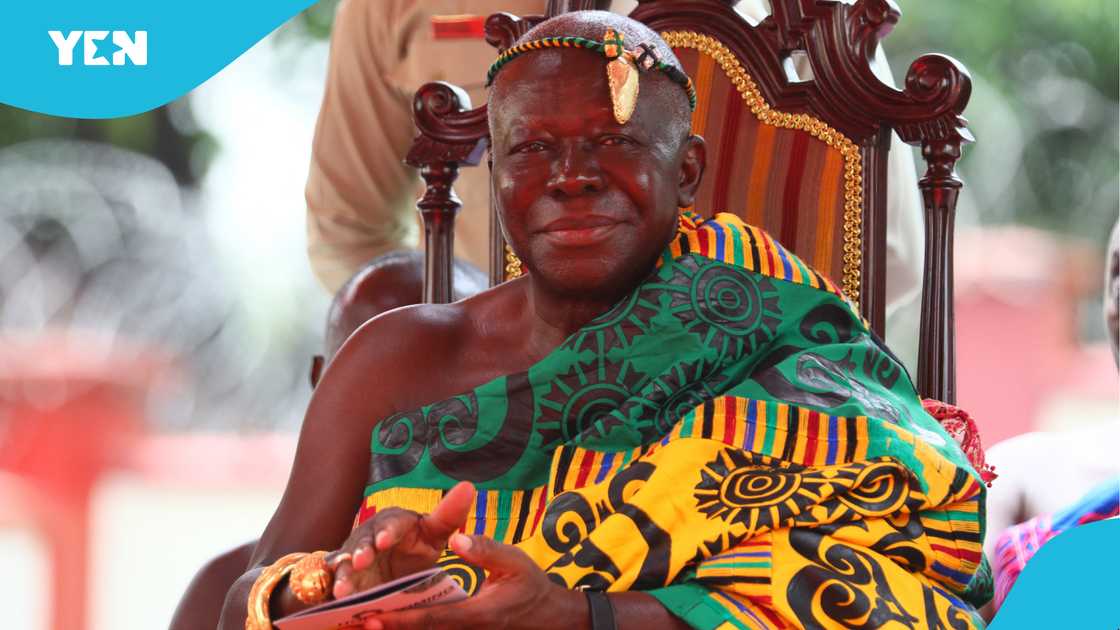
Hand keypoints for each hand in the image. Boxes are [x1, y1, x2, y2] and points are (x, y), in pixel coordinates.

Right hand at [329, 481, 474, 599]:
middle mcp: (368, 537)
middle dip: (360, 552)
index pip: (390, 524)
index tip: (384, 541)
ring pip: (345, 565)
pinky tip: (337, 602)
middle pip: (362, 542)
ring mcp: (353, 558)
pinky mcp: (345, 579)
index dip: (386, 532)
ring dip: (344, 576)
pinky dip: (337, 592)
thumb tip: (468, 485)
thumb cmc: (414, 545)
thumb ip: (449, 515)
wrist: (393, 569)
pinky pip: (338, 584)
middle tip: (361, 562)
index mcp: (392, 523)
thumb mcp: (433, 533)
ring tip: (343, 591)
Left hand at [361, 533, 585, 629]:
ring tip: (363, 625)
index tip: (374, 615)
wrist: (547, 614)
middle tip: (357, 624)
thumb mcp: (515, 561)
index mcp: (478, 614)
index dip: (403, 619)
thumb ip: (485, 550)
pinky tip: (389, 624)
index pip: (433, 618)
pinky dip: (412, 629)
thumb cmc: (531, 584)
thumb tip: (457, 539)